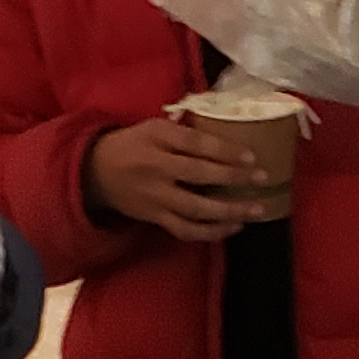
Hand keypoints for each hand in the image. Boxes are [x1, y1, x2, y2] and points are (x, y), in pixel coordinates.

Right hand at [86, 114, 269, 240]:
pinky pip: (186, 230)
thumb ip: (183, 129)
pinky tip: (233, 227)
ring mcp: (156, 197)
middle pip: (200, 176)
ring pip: (196, 209)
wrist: (96, 172)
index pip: (196, 144)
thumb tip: (221, 127)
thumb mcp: (152, 126)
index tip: (251, 156)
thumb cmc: (133, 144)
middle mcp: (157, 168)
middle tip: (262, 179)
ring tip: (256, 210)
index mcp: (157, 139)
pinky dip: (211, 232)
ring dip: (229, 212)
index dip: (225, 151)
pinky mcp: (156, 218)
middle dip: (234, 178)